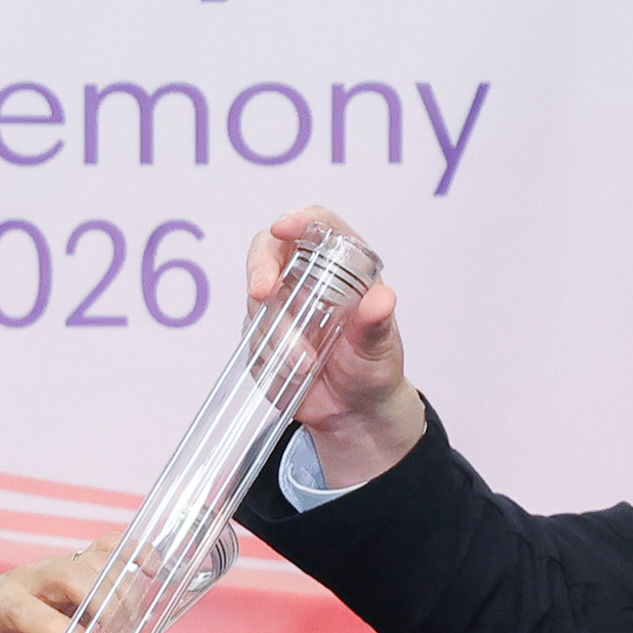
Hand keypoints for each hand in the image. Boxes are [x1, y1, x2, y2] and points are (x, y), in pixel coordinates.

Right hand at [245, 208, 421, 489]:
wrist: (353, 411)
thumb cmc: (374, 368)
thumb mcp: (381, 347)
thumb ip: (377, 323)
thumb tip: (381, 300)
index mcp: (342, 265)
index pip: (318, 226)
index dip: (299, 221)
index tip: (283, 228)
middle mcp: (306, 277)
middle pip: (270, 250)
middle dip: (260, 268)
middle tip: (262, 294)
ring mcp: (280, 305)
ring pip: (257, 302)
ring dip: (276, 333)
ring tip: (306, 365)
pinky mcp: (261, 335)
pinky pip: (251, 337)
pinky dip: (268, 355)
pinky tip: (293, 373)